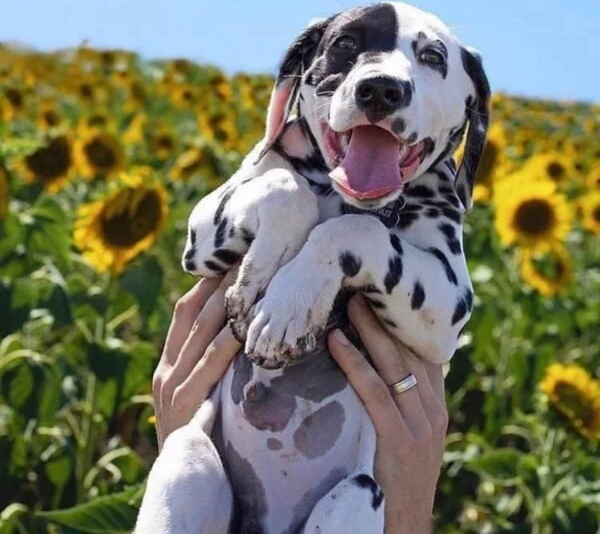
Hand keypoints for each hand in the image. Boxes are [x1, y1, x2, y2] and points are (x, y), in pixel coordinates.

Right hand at [152, 268, 240, 449]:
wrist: (180, 481)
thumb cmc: (201, 434)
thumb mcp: (199, 395)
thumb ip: (211, 366)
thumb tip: (242, 331)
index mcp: (169, 363)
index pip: (185, 310)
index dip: (206, 284)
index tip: (232, 259)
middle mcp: (167, 368)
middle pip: (194, 313)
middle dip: (221, 283)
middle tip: (248, 256)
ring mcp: (172, 385)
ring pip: (200, 332)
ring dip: (226, 302)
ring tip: (250, 278)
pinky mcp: (183, 404)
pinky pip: (208, 365)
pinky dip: (226, 343)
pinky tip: (245, 326)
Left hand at [328, 295, 447, 533]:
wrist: (405, 528)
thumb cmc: (399, 480)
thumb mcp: (409, 435)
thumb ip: (401, 401)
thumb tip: (377, 364)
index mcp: (438, 405)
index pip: (425, 351)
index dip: (405, 320)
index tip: (384, 292)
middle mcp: (435, 410)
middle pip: (410, 350)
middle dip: (386, 315)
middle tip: (362, 283)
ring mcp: (421, 425)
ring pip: (395, 364)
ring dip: (370, 328)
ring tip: (348, 300)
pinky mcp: (400, 440)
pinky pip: (375, 392)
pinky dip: (354, 362)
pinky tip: (336, 341)